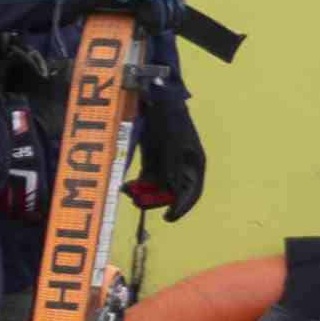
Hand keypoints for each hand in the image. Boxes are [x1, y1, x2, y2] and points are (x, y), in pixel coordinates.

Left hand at [132, 79, 204, 221]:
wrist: (157, 102)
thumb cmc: (170, 122)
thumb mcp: (174, 145)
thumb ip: (173, 166)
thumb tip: (173, 189)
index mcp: (194, 166)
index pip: (191, 192)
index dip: (181, 207)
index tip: (168, 218)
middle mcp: (181, 169)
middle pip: (170, 194)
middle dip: (155, 200)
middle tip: (138, 202)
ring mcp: (165, 166)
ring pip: (155, 189)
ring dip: (143, 194)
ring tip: (128, 191)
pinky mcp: (151, 162)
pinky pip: (144, 180)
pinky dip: (136, 185)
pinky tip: (126, 186)